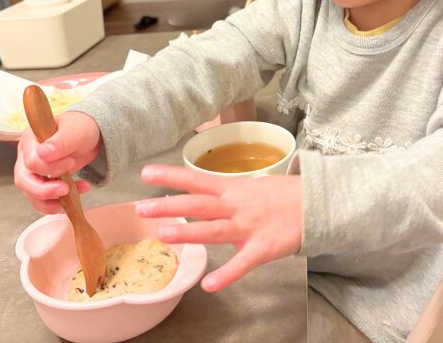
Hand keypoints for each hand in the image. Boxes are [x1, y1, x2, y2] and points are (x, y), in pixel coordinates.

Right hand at [14, 111, 100, 213]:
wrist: (89, 135)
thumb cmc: (80, 128)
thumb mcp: (75, 131)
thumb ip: (60, 142)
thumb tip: (42, 153)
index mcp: (31, 140)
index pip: (31, 161)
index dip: (51, 167)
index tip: (71, 162)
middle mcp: (27, 156)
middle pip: (24, 181)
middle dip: (44, 191)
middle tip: (65, 190)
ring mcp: (33, 172)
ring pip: (32, 195)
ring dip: (52, 201)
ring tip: (73, 195)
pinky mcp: (43, 183)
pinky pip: (45, 200)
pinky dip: (61, 202)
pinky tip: (79, 191)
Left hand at [136, 164, 301, 291]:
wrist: (315, 202)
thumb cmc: (280, 194)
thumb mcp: (249, 185)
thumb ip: (223, 191)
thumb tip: (199, 191)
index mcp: (232, 188)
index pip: (196, 179)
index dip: (171, 176)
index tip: (147, 173)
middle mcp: (236, 205)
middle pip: (198, 205)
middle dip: (169, 206)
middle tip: (142, 208)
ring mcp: (248, 227)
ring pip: (214, 230)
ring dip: (189, 233)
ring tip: (164, 235)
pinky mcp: (263, 248)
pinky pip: (242, 263)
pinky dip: (227, 274)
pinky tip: (209, 285)